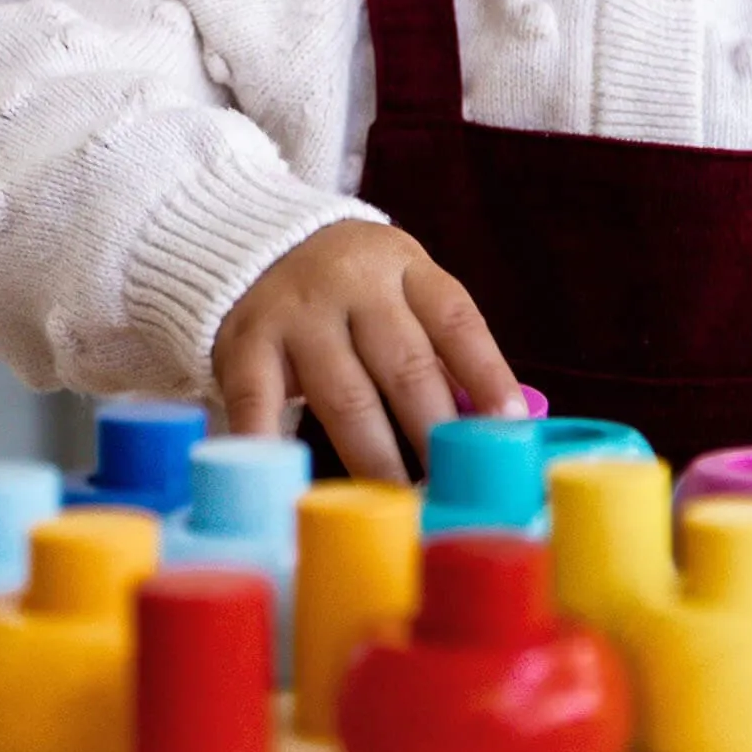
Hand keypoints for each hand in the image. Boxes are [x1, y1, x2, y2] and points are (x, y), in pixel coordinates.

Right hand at [213, 220, 520, 478]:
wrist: (258, 246)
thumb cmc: (353, 291)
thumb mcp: (401, 294)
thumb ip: (439, 351)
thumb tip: (492, 425)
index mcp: (405, 267)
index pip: (456, 321)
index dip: (486, 375)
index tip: (507, 427)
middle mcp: (354, 285)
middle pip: (405, 365)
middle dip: (435, 433)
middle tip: (456, 488)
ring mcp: (297, 315)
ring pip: (346, 396)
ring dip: (377, 458)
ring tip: (401, 504)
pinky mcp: (243, 346)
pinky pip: (258, 402)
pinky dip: (272, 447)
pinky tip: (291, 485)